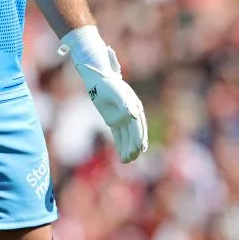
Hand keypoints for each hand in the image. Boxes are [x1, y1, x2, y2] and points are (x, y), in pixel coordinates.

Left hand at [74, 47, 148, 163]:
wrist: (98, 78)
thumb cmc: (106, 83)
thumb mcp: (114, 91)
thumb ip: (124, 102)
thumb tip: (133, 115)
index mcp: (134, 105)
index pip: (138, 124)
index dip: (140, 136)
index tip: (140, 148)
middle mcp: (131, 113)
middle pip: (134, 132)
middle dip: (134, 145)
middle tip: (132, 157)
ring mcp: (123, 118)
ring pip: (127, 136)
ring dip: (128, 148)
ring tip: (127, 161)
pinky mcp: (114, 121)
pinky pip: (119, 136)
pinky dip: (121, 146)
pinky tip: (122, 157)